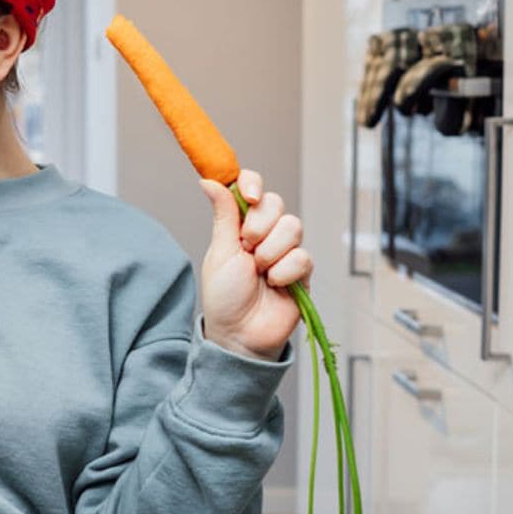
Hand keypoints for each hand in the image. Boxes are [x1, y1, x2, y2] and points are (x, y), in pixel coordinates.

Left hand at [196, 169, 312, 360]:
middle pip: (276, 203)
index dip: (253, 185)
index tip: (250, 196)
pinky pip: (303, 255)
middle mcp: (264, 234)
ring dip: (271, 251)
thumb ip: (223, 214)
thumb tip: (209, 180)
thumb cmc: (224, 296)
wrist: (240, 333)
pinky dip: (285, 270)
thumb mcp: (220, 251)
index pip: (252, 188)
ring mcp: (285, 251)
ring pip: (293, 226)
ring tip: (259, 272)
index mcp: (240, 225)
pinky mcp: (302, 270)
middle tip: (246, 249)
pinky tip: (275, 284)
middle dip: (259, 226)